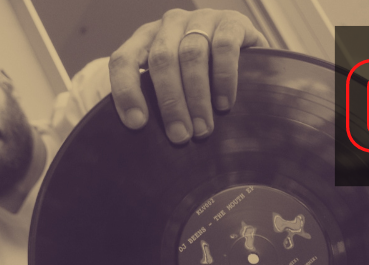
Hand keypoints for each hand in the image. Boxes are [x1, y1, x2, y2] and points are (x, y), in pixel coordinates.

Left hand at [109, 8, 267, 142]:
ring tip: (202, 128)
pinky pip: (224, 47)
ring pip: (192, 54)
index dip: (126, 91)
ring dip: (197, 97)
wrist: (244, 54)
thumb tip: (145, 141)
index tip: (137, 124)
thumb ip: (155, 101)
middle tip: (180, 136)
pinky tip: (224, 103)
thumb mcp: (171, 85)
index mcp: (145, 39)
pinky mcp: (232, 21)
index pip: (123, 59)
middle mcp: (170, 24)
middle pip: (162, 60)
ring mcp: (201, 19)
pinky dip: (224, 78)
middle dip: (170, 103)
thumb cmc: (199, 78)